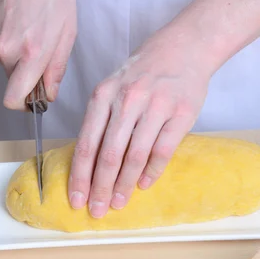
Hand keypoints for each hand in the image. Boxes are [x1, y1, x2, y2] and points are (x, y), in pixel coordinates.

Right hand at [0, 0, 76, 109]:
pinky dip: (7, 46)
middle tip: (40, 56)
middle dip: (27, 77)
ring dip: (17, 58)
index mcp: (31, 53)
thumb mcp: (67, 34)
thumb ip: (57, 69)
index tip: (32, 102)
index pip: (14, 99)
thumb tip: (49, 94)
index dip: (24, 105)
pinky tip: (17, 29)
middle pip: (13, 83)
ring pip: (5, 66)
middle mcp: (7, 50)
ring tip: (29, 35)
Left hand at [67, 35, 211, 218]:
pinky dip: (152, 172)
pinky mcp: (180, 114)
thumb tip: (89, 165)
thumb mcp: (113, 88)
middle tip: (97, 210)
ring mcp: (155, 106)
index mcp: (103, 96)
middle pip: (108, 154)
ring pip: (135, 156)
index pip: (86, 144)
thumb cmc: (142, 74)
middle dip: (99, 187)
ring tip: (118, 203)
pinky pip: (162, 150)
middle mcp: (126, 100)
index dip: (80, 176)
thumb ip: (101, 121)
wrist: (183, 48)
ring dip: (124, 185)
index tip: (76, 199)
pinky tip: (144, 185)